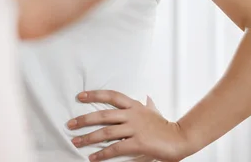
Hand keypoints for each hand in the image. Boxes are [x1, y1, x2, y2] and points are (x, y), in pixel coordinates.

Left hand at [67, 90, 189, 161]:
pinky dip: (102, 153)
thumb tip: (147, 98)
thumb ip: (147, 105)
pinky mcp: (138, 143)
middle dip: (84, 119)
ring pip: (106, 132)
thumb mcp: (154, 111)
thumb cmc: (164, 125)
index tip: (80, 96)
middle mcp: (132, 114)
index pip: (111, 95)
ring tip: (76, 141)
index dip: (94, 94)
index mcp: (134, 105)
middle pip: (103, 114)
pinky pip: (116, 149)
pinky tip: (93, 157)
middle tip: (70, 124)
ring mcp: (135, 128)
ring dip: (89, 137)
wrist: (179, 138)